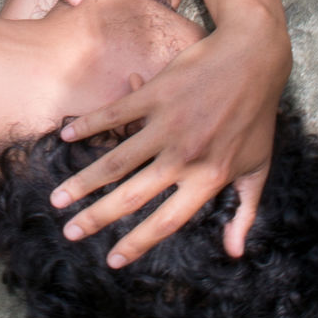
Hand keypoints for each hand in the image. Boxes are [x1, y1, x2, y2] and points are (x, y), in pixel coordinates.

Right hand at [49, 16, 291, 264]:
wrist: (253, 56)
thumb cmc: (258, 115)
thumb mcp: (259, 166)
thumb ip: (245, 211)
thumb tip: (234, 252)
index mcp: (209, 178)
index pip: (166, 221)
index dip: (137, 243)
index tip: (112, 260)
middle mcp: (184, 156)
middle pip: (131, 197)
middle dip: (96, 219)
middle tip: (69, 233)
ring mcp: (166, 124)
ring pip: (115, 161)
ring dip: (83, 182)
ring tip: (58, 198)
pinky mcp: (155, 94)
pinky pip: (114, 114)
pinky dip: (89, 125)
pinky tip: (67, 135)